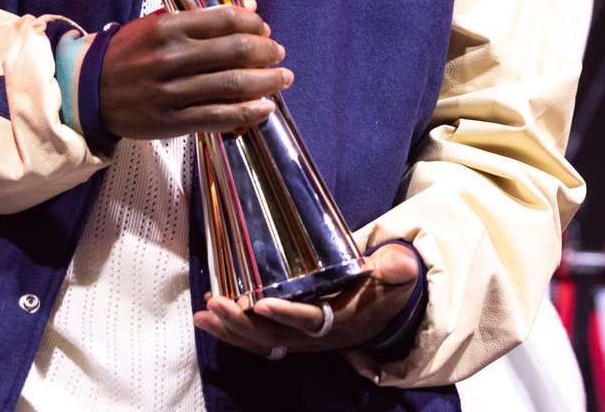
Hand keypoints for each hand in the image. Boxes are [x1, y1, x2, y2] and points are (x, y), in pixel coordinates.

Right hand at [99, 1, 292, 138]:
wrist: (88, 91)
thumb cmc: (127, 54)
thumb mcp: (157, 25)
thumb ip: (202, 18)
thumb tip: (248, 6)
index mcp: (168, 28)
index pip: (224, 20)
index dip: (253, 23)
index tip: (264, 28)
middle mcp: (172, 57)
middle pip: (235, 51)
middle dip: (266, 52)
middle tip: (278, 52)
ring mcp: (172, 91)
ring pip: (232, 85)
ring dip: (266, 82)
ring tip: (282, 79)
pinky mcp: (173, 121)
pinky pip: (219, 116)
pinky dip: (248, 112)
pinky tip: (265, 107)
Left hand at [192, 243, 420, 358]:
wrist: (384, 307)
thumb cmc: (385, 286)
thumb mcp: (396, 275)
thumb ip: (396, 268)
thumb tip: (401, 262)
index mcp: (341, 319)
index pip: (309, 320)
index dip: (286, 315)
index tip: (260, 303)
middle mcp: (316, 335)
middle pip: (275, 336)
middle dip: (242, 323)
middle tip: (214, 303)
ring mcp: (300, 338)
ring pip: (261, 341)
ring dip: (230, 329)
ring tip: (202, 314)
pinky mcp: (289, 333)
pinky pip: (258, 339)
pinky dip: (233, 331)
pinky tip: (209, 316)